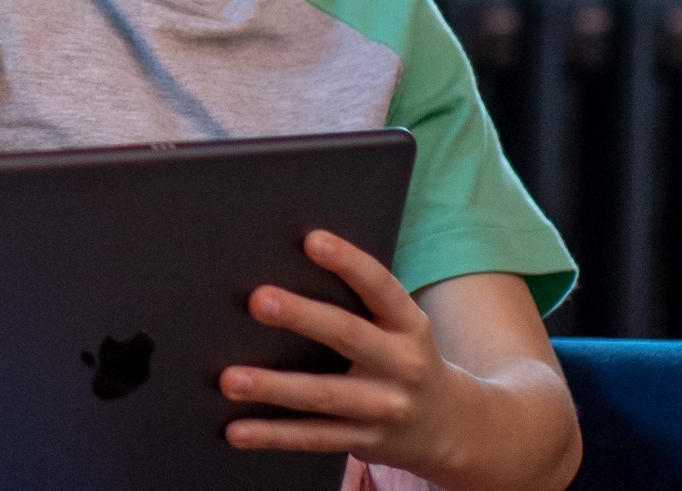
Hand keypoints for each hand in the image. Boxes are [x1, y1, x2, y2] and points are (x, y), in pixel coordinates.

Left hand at [219, 232, 486, 486]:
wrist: (452, 426)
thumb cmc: (403, 357)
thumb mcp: (400, 327)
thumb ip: (358, 304)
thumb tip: (283, 266)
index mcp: (409, 325)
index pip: (381, 287)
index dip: (349, 262)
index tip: (312, 240)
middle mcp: (402, 365)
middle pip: (349, 336)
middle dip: (303, 317)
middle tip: (257, 300)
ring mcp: (384, 408)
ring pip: (324, 397)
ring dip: (274, 387)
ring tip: (229, 380)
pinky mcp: (364, 440)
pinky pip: (313, 438)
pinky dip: (272, 435)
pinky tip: (236, 430)